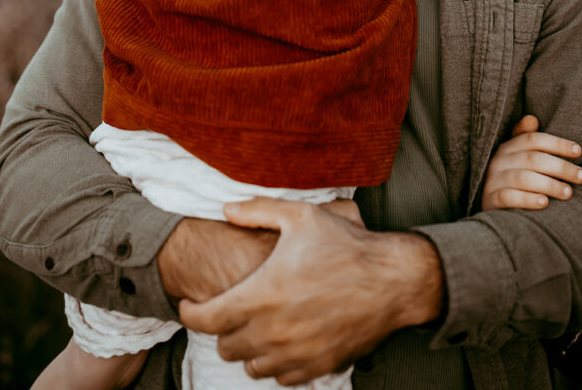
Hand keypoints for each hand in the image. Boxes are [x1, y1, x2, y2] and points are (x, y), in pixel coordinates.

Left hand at [179, 197, 443, 385]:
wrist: (391, 281)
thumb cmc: (345, 245)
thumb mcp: (300, 216)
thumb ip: (257, 211)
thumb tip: (226, 209)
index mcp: (262, 295)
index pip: (206, 319)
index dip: (190, 312)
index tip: (190, 303)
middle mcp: (274, 331)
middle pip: (226, 346)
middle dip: (221, 327)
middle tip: (229, 308)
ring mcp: (296, 354)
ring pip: (251, 366)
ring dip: (247, 347)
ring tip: (255, 324)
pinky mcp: (317, 367)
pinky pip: (281, 377)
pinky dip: (275, 362)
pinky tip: (282, 340)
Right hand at [482, 114, 581, 210]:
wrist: (485, 205)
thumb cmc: (508, 178)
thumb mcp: (514, 156)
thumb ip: (524, 138)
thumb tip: (532, 118)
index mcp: (507, 147)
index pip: (533, 139)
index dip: (557, 143)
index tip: (578, 151)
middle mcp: (498, 161)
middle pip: (532, 159)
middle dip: (560, 167)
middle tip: (581, 176)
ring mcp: (493, 180)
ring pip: (522, 178)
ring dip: (549, 185)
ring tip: (568, 193)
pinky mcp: (490, 200)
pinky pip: (508, 197)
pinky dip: (527, 199)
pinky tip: (544, 202)